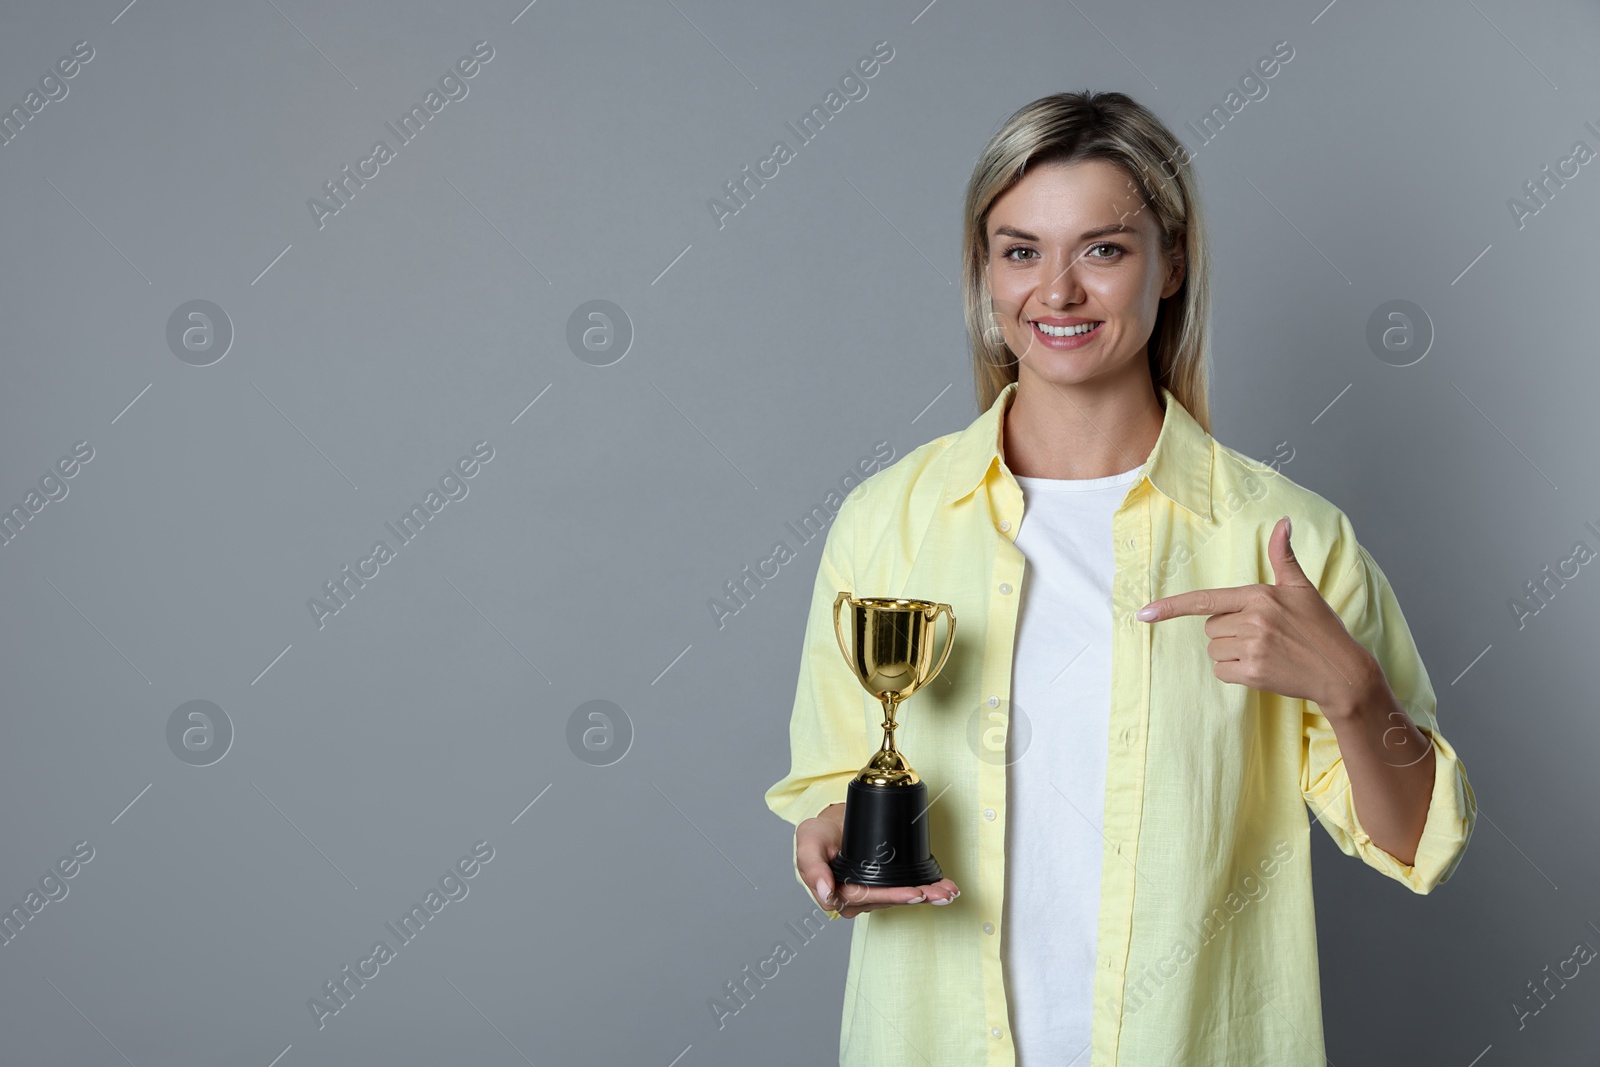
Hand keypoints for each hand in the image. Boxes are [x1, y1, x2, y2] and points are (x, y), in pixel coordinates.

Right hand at [797, 804, 958, 917]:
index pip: (868, 898)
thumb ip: (811, 866)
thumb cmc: (818, 835)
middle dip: (916, 897)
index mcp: (836, 894)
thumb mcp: (808, 841)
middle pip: (888, 900)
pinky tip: (942, 889)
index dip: (892, 897)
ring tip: (946, 892)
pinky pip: (905, 889)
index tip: (913, 893)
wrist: (832, 822)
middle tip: (938, 893)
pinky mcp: (884, 885)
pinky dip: (926, 890)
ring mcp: (872, 893)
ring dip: (926, 895)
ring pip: (900, 897)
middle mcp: (856, 899)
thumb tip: (825, 894)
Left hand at [1134, 516, 1379, 716]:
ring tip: (1264, 650)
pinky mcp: (1253, 674)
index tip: (1143, 614)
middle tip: (1262, 634)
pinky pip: (1221, 671)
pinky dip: (1234, 672)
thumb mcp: (1302, 588)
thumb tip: (1283, 522)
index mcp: (1258, 596)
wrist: (1341, 671)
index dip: (1171, 607)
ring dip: (1231, 652)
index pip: (1205, 601)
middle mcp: (1252, 621)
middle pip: (1211, 627)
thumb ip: (1283, 557)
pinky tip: (1261, 667)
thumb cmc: (1321, 628)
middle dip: (1228, 630)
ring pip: (1215, 649)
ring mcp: (1252, 649)